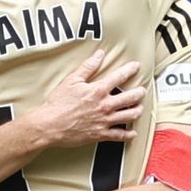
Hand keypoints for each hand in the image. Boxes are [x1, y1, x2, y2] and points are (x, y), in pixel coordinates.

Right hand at [28, 50, 143, 147]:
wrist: (49, 125)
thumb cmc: (58, 104)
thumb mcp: (71, 81)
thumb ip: (88, 67)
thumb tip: (99, 55)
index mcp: (98, 90)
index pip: (120, 76)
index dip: (130, 69)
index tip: (136, 66)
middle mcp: (105, 105)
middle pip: (131, 97)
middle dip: (139, 92)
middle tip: (141, 90)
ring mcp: (105, 121)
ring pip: (130, 115)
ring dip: (137, 111)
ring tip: (139, 108)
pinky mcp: (101, 134)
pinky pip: (120, 135)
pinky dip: (128, 135)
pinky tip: (132, 133)